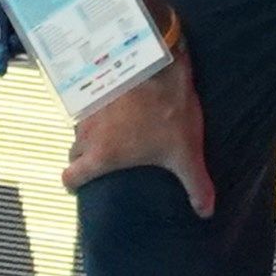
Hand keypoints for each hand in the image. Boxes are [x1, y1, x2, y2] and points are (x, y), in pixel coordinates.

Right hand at [59, 56, 212, 214]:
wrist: (156, 64)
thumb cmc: (168, 111)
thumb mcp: (186, 153)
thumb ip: (196, 185)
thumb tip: (205, 212)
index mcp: (102, 155)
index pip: (70, 176)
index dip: (73, 184)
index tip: (82, 187)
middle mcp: (87, 133)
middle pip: (73, 154)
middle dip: (82, 160)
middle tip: (100, 164)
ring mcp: (88, 109)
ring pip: (78, 130)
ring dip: (89, 135)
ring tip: (110, 137)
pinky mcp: (94, 88)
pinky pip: (86, 107)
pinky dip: (95, 114)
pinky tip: (115, 112)